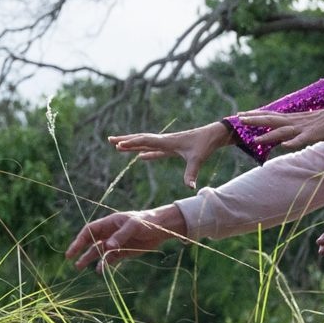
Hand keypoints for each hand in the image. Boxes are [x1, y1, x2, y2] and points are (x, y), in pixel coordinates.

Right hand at [66, 206, 185, 270]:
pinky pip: (110, 259)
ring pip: (98, 252)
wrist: (161, 229)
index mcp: (109, 223)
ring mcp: (115, 243)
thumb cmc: (146, 222)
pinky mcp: (123, 252)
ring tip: (79, 267)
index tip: (73, 250)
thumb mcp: (134, 226)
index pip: (89, 231)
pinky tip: (100, 271)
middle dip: (79, 250)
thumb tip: (107, 247)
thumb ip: (120, 236)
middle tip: (70, 259)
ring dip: (89, 259)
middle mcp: (109, 233)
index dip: (79, 240)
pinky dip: (104, 265)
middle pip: (90, 241)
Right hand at [105, 122, 231, 186]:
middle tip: (109, 139)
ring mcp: (167, 143)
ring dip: (132, 144)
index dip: (131, 143)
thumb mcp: (198, 159)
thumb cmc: (205, 145)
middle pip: (140, 139)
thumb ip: (191, 173)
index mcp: (167, 142)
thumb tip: (190, 187)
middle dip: (125, 140)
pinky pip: (155, 150)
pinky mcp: (172, 147)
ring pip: (145, 143)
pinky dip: (146, 153)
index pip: (145, 141)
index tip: (118, 145)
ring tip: (118, 145)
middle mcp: (164, 140)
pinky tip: (140, 157)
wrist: (214, 135)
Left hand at [233, 104, 323, 153]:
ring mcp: (303, 128)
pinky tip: (285, 146)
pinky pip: (302, 139)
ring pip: (283, 131)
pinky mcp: (314, 135)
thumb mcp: (306, 125)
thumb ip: (294, 129)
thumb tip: (283, 137)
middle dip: (255, 120)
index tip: (240, 114)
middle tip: (239, 119)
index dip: (255, 115)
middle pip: (272, 120)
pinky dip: (293, 142)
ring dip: (269, 135)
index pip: (270, 115)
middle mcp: (295, 122)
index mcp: (292, 119)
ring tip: (255, 139)